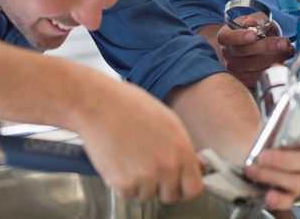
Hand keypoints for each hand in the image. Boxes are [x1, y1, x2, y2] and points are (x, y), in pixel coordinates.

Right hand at [75, 77, 202, 202]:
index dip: (185, 187)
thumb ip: (183, 147)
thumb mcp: (168, 120)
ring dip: (139, 184)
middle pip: (170, 195)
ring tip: (130, 156)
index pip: (194, 187)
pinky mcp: (124, 183)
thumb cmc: (132, 106)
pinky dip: (121, 184)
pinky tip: (118, 160)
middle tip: (147, 166)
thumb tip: (198, 165)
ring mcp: (147, 176)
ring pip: (146, 195)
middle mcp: (168, 165)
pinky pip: (127, 195)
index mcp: (182, 148)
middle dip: (160, 186)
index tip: (178, 184)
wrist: (101, 104)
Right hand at [217, 13, 295, 87]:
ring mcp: (236, 69)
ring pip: (256, 65)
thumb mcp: (256, 20)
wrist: (253, 46)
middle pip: (245, 51)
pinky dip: (275, 68)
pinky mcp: (247, 80)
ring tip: (288, 49)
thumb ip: (256, 19)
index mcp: (226, 36)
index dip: (239, 36)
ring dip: (275, 57)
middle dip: (267, 46)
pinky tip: (284, 59)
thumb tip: (251, 23)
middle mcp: (228, 54)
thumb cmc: (254, 31)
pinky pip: (261, 76)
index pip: (226, 37)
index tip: (253, 35)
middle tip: (283, 42)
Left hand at [245, 117, 299, 210]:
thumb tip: (276, 107)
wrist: (256, 155)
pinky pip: (287, 200)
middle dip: (283, 160)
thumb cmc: (268, 140)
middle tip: (263, 156)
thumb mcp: (272, 125)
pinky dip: (277, 199)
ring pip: (294, 181)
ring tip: (252, 169)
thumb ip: (277, 119)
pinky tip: (268, 195)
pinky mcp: (290, 195)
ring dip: (270, 175)